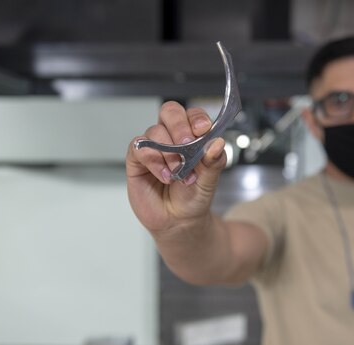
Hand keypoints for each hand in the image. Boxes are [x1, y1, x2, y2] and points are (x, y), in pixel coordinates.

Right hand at [126, 101, 226, 234]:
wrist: (179, 222)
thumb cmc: (193, 197)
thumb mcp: (210, 180)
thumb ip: (214, 161)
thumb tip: (217, 143)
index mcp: (192, 136)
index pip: (192, 115)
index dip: (196, 118)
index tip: (203, 129)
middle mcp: (171, 137)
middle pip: (170, 112)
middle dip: (179, 126)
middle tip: (186, 144)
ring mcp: (153, 147)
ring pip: (155, 131)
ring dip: (169, 152)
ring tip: (178, 174)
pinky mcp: (137, 160)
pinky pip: (139, 148)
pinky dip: (153, 160)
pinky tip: (165, 176)